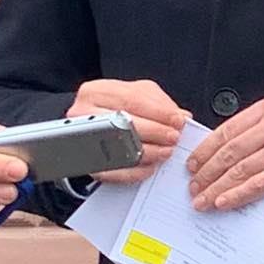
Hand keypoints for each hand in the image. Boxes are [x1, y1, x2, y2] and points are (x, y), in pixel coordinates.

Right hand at [69, 79, 190, 185]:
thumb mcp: (137, 96)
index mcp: (98, 92)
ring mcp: (82, 139)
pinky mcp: (86, 163)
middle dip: (155, 132)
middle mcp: (84, 114)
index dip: (159, 112)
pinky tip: (150, 167)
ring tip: (166, 151)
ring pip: (118, 147)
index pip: (132, 100)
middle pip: (124, 123)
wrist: (89, 126)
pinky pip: (112, 171)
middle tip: (173, 137)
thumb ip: (160, 104)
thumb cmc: (116, 108)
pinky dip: (135, 171)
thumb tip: (181, 116)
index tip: (178, 121)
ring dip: (148, 152)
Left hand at [187, 96, 263, 211]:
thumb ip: (261, 122)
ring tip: (201, 199)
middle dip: (205, 172)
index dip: (205, 150)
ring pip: (238, 170)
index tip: (193, 163)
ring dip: (215, 187)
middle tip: (192, 185)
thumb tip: (231, 143)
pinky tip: (223, 202)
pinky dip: (236, 195)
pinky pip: (256, 185)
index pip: (226, 130)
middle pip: (228, 152)